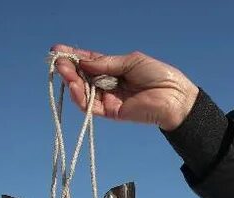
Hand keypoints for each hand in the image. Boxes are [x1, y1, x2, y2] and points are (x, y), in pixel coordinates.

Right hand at [49, 44, 199, 130]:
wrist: (175, 97)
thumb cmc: (159, 75)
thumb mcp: (130, 61)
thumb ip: (106, 63)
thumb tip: (83, 61)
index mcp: (114, 69)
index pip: (90, 62)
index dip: (74, 56)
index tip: (58, 49)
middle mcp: (109, 84)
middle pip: (83, 77)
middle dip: (69, 68)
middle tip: (58, 62)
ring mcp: (110, 99)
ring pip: (84, 91)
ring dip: (72, 81)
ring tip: (64, 72)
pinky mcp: (112, 112)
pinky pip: (91, 106)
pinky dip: (81, 97)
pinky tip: (75, 86)